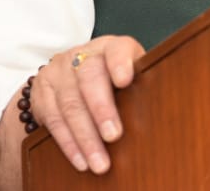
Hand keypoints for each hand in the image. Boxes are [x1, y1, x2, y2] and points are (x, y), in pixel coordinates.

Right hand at [31, 35, 144, 173]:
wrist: (70, 75)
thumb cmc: (111, 80)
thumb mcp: (127, 75)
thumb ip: (141, 86)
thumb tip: (167, 112)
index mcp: (109, 47)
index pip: (116, 49)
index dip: (120, 62)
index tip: (125, 80)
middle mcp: (81, 55)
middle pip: (89, 77)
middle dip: (101, 109)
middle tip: (114, 136)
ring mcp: (58, 71)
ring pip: (70, 103)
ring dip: (85, 137)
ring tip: (99, 162)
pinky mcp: (41, 91)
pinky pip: (52, 119)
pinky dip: (68, 143)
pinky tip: (80, 160)